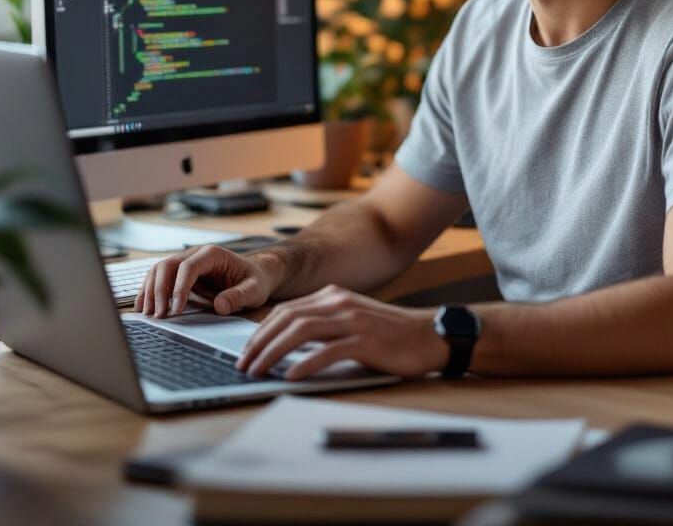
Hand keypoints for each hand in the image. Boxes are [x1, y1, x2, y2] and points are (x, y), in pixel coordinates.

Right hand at [134, 244, 281, 317]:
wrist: (255, 275)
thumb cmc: (254, 280)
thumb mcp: (254, 290)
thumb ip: (239, 296)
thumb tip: (220, 306)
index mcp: (213, 254)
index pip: (188, 267)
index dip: (178, 288)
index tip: (176, 310)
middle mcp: (196, 254)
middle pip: (167, 266)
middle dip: (160, 291)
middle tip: (159, 316)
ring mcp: (186, 262)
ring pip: (158, 270)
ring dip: (150, 291)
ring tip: (148, 314)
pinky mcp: (180, 274)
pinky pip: (159, 278)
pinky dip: (149, 291)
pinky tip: (143, 307)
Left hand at [236, 285, 446, 380]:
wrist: (430, 335)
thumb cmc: (391, 335)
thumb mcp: (352, 322)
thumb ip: (325, 326)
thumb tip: (288, 346)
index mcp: (333, 296)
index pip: (286, 310)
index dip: (261, 330)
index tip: (246, 351)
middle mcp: (339, 303)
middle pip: (287, 318)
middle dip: (259, 342)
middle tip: (242, 364)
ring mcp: (352, 320)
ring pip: (301, 331)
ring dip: (273, 352)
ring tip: (257, 371)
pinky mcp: (365, 341)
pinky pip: (328, 351)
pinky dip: (305, 363)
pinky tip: (291, 376)